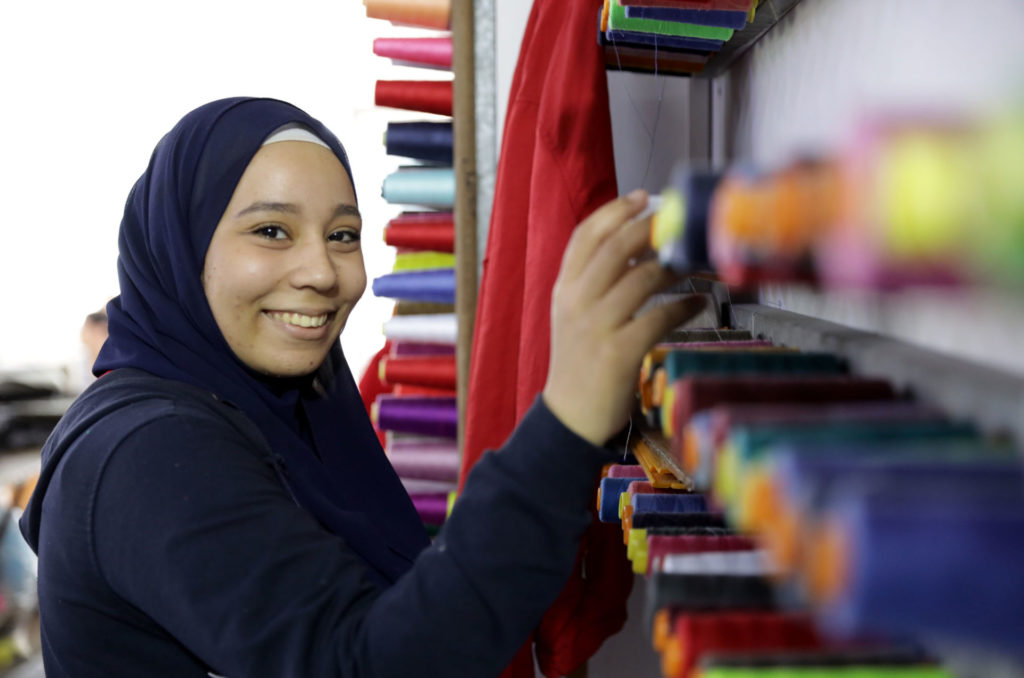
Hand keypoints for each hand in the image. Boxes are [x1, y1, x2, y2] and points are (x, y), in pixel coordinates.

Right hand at [542, 190, 705, 445]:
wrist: (570, 416)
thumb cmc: (579, 363)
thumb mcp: (575, 316)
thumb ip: (595, 283)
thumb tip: (636, 248)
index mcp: (564, 289)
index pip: (585, 236)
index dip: (615, 211)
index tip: (643, 197)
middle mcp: (576, 301)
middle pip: (615, 248)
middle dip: (650, 227)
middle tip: (677, 219)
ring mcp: (596, 327)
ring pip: (641, 278)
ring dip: (674, 265)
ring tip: (695, 262)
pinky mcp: (618, 353)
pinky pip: (658, 317)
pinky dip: (684, 306)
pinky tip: (698, 302)